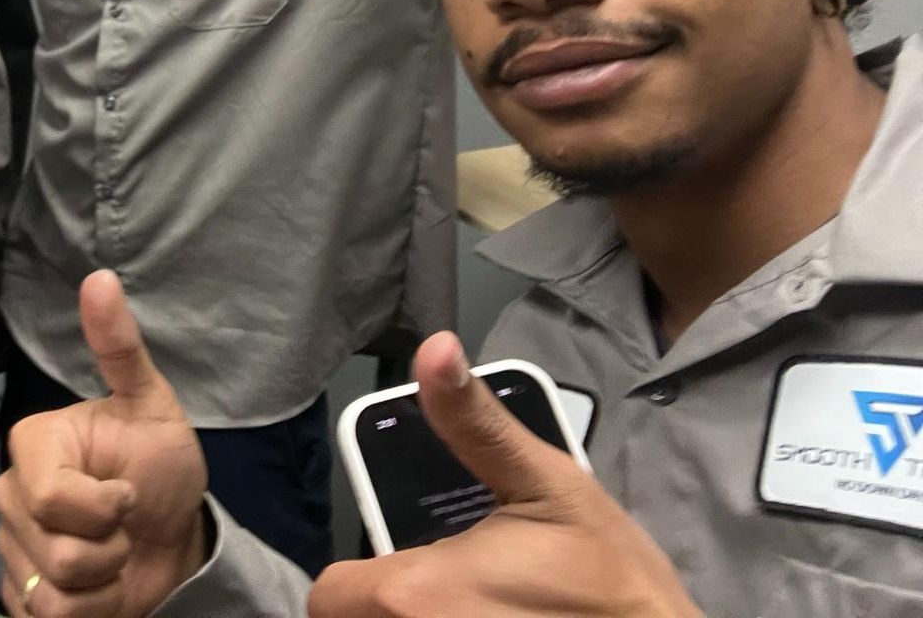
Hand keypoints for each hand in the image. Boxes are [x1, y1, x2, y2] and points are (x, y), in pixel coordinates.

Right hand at [0, 271, 208, 617]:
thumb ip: (121, 349)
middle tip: (124, 526)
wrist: (173, 542)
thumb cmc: (161, 469)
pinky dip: (91, 611)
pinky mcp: (19, 594)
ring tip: (114, 556)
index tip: (128, 492)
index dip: (103, 506)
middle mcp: (11, 492)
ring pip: (52, 590)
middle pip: (54, 550)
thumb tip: (100, 277)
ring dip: (103, 583)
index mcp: (34, 443)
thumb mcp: (153, 407)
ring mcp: (11, 546)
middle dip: (108, 548)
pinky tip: (99, 587)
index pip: (50, 498)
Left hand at [306, 334, 702, 617]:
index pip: (330, 594)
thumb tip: (435, 348)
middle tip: (450, 582)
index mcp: (414, 594)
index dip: (358, 577)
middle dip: (391, 604)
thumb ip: (476, 424)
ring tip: (477, 604)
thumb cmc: (611, 581)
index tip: (397, 563)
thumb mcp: (548, 486)